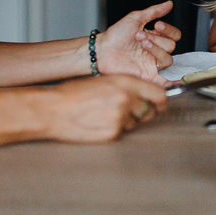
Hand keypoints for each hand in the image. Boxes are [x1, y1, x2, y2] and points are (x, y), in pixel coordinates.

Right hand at [42, 75, 167, 141]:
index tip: (161, 105)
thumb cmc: (74, 93)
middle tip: (133, 112)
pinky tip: (100, 123)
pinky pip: (123, 132)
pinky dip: (115, 129)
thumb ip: (127, 87)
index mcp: (125, 82)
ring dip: (128, 121)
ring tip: (106, 115)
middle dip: (146, 113)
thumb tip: (146, 95)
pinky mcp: (113, 133)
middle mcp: (126, 99)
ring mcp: (120, 117)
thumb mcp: (104, 81)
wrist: (53, 109)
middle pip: (151, 111)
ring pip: (136, 122)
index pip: (159, 94)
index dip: (162, 102)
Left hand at [97, 1, 180, 83]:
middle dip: (156, 39)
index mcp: (155, 38)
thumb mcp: (135, 18)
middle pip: (171, 46)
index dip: (168, 30)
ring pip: (168, 59)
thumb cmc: (115, 35)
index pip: (174, 35)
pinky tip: (169, 73)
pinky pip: (164, 81)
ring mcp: (152, 64)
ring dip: (156, 49)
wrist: (101, 50)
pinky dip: (171, 81)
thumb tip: (169, 4)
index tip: (157, 25)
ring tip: (142, 44)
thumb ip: (154, 11)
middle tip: (139, 36)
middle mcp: (156, 51)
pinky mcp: (148, 76)